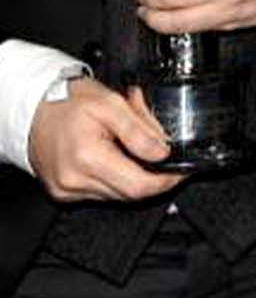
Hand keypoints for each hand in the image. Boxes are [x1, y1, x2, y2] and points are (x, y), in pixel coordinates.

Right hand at [25, 77, 182, 202]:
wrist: (32, 109)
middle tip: (163, 157)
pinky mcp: (64, 193)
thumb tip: (162, 152)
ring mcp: (67, 189)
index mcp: (87, 157)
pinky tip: (115, 159)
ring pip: (118, 195)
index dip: (167, 181)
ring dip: (134, 177)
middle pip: (131, 194)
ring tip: (132, 150)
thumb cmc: (68, 102)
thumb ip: (140, 129)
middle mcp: (75, 179)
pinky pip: (101, 193)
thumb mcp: (110, 103)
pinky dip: (115, 179)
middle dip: (154, 178)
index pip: (140, 185)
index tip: (182, 170)